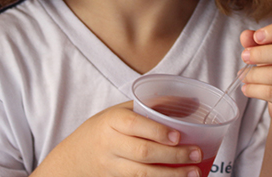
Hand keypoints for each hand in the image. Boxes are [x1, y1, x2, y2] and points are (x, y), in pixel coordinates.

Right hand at [35, 101, 202, 176]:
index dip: (157, 132)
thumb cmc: (105, 128)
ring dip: (171, 175)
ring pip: (143, 174)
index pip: (134, 125)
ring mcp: (111, 166)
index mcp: (112, 120)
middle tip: (196, 154)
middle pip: (142, 153)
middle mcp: (110, 144)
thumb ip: (152, 106)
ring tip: (194, 173)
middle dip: (173, 156)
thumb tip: (193, 102)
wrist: (74, 157)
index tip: (178, 136)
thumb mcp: (121, 111)